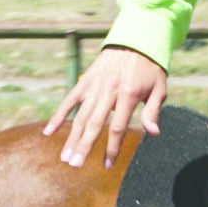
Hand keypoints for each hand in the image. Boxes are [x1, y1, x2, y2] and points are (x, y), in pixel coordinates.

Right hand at [45, 45, 167, 167]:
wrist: (134, 40)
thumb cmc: (150, 68)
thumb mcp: (159, 88)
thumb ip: (154, 111)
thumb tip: (154, 134)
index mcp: (128, 95)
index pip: (118, 127)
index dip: (112, 148)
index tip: (107, 165)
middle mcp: (109, 91)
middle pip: (94, 124)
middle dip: (84, 146)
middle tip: (75, 165)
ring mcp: (94, 86)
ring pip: (80, 116)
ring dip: (71, 137)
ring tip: (65, 157)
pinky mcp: (85, 81)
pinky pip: (69, 101)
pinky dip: (58, 116)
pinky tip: (48, 132)